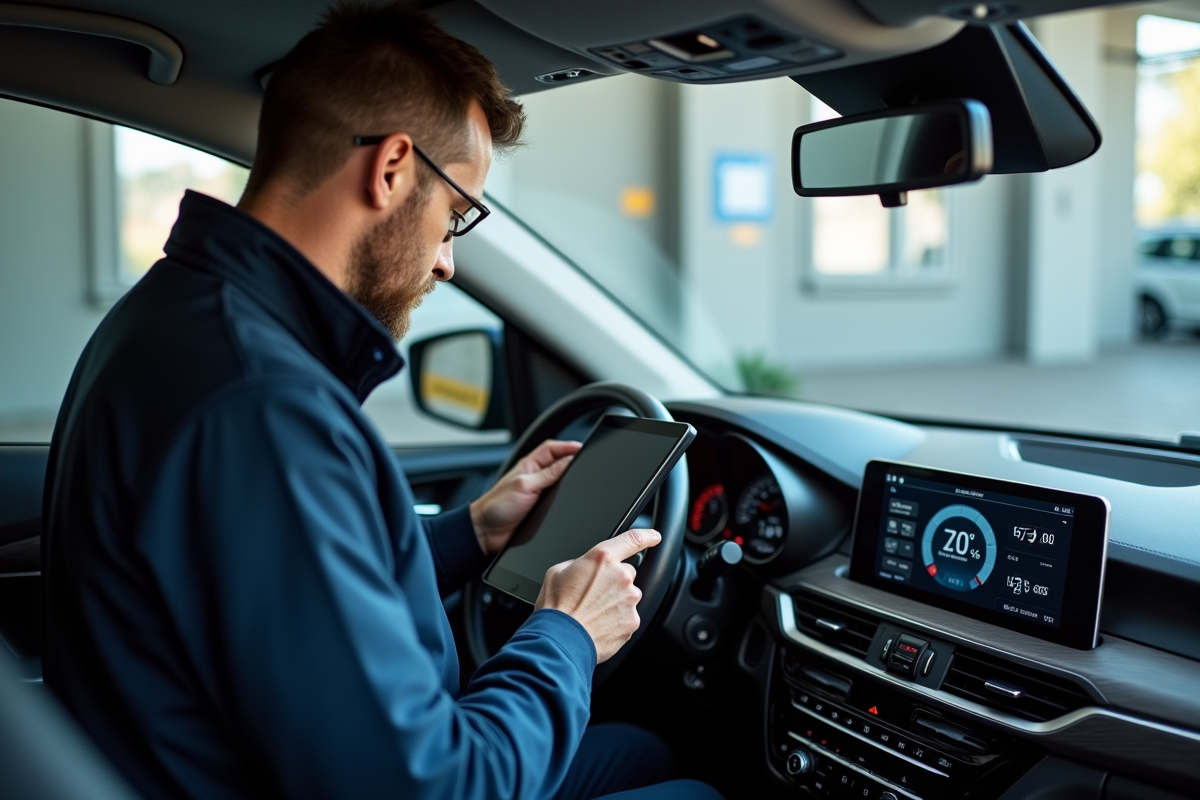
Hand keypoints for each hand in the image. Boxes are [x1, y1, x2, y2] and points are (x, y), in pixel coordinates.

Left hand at [469, 439, 582, 556]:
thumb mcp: (525, 485)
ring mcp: (539, 492)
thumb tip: (569, 461)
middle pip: (559, 464)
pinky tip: (571, 499)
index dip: (567, 447)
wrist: (488, 532)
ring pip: (561, 482)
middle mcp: (535, 477)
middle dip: (572, 461)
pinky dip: (565, 498)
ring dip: (569, 481)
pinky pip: (558, 500)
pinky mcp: (541, 508)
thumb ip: (548, 473)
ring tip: (581, 479)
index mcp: (529, 465)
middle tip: (586, 462)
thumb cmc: (497, 506)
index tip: (582, 448)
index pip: (551, 449)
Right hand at [535, 528, 661, 663]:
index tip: (654, 537)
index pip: (633, 539)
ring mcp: (629, 600)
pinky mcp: (632, 621)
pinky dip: (616, 620)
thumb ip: (579, 563)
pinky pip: (627, 616)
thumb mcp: (557, 572)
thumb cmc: (556, 607)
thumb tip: (585, 568)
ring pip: (627, 596)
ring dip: (614, 602)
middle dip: (613, 582)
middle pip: (626, 573)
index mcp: (603, 559)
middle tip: (593, 595)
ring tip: (592, 613)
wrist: (560, 641)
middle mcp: (621, 576)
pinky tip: (598, 624)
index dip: (647, 536)